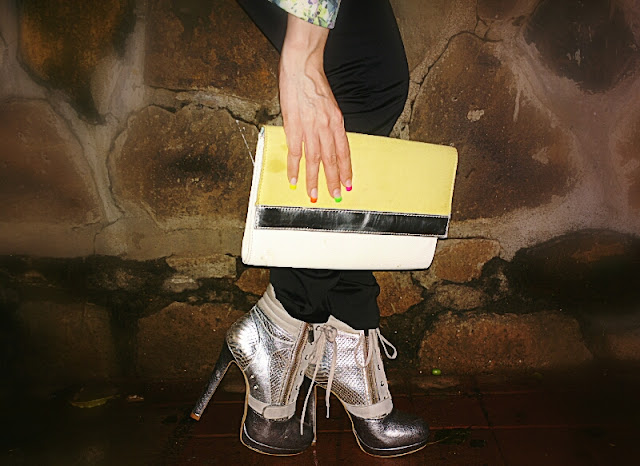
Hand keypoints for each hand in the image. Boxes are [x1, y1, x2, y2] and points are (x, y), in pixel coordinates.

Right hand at [279, 14, 351, 202]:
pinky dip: (294, 167)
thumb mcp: (330, 105)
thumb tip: (329, 140)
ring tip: (314, 194)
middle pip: (331, 160)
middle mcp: (326, 127)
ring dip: (314, 179)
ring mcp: (310, 128)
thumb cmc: (314, 84)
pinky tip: (294, 179)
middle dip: (333, 180)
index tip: (348, 184)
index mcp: (337, 122)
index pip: (343, 152)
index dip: (346, 169)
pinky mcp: (294, 126)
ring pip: (314, 160)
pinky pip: (294, 152)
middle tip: (335, 195)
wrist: (301, 67)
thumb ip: (330, 123)